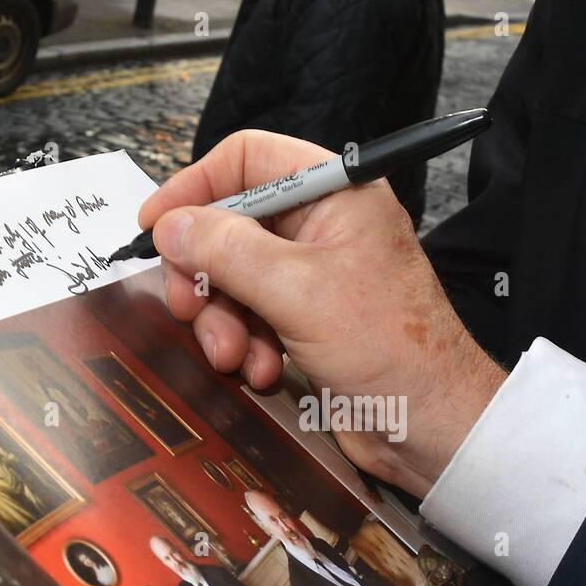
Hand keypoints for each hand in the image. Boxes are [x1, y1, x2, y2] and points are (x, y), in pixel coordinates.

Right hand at [138, 130, 506, 497]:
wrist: (430, 426)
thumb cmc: (390, 351)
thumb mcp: (297, 291)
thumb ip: (227, 250)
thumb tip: (170, 225)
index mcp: (337, 193)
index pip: (248, 159)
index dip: (196, 187)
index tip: (155, 226)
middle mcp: (326, 226)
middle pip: (232, 224)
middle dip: (206, 273)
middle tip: (189, 306)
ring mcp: (317, 275)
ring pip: (236, 278)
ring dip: (225, 320)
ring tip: (235, 356)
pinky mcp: (310, 321)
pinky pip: (254, 316)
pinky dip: (248, 344)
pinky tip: (263, 371)